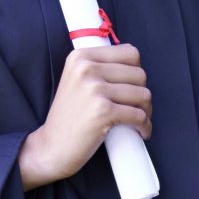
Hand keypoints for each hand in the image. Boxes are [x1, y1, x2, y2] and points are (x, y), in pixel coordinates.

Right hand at [18, 45, 150, 190]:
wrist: (51, 146)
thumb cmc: (69, 116)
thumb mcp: (76, 80)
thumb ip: (99, 67)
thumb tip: (135, 66)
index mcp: (81, 56)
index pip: (129, 52)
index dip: (137, 71)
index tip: (133, 86)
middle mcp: (86, 68)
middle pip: (139, 74)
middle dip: (143, 93)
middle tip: (138, 108)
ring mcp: (94, 89)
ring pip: (143, 94)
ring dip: (147, 111)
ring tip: (139, 120)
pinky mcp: (102, 111)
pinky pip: (139, 115)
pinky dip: (145, 126)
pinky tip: (141, 131)